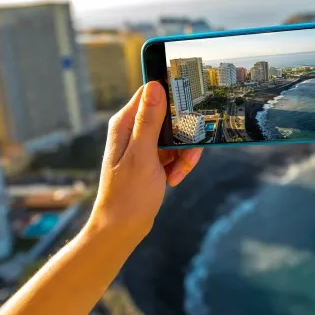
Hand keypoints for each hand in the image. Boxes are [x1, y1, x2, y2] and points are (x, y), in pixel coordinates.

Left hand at [87, 82, 202, 240]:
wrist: (122, 228)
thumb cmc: (128, 194)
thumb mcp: (142, 155)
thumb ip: (148, 121)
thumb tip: (155, 86)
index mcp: (126, 123)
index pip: (152, 93)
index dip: (173, 96)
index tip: (191, 106)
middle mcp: (133, 130)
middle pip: (170, 116)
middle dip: (184, 134)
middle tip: (189, 152)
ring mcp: (143, 145)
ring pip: (176, 136)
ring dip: (184, 154)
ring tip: (178, 173)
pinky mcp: (152, 159)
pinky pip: (174, 153)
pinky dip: (179, 165)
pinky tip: (173, 180)